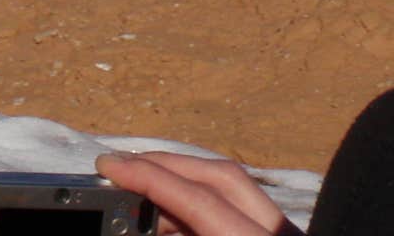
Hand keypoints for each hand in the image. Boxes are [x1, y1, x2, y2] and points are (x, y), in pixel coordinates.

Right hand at [95, 152, 303, 235]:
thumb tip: (133, 222)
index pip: (199, 199)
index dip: (148, 178)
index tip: (107, 165)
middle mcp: (277, 231)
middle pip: (221, 175)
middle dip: (165, 165)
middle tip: (120, 168)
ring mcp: (286, 232)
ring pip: (234, 188)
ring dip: (182, 186)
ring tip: (140, 199)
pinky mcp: (282, 235)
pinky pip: (241, 209)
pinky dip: (203, 207)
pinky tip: (174, 221)